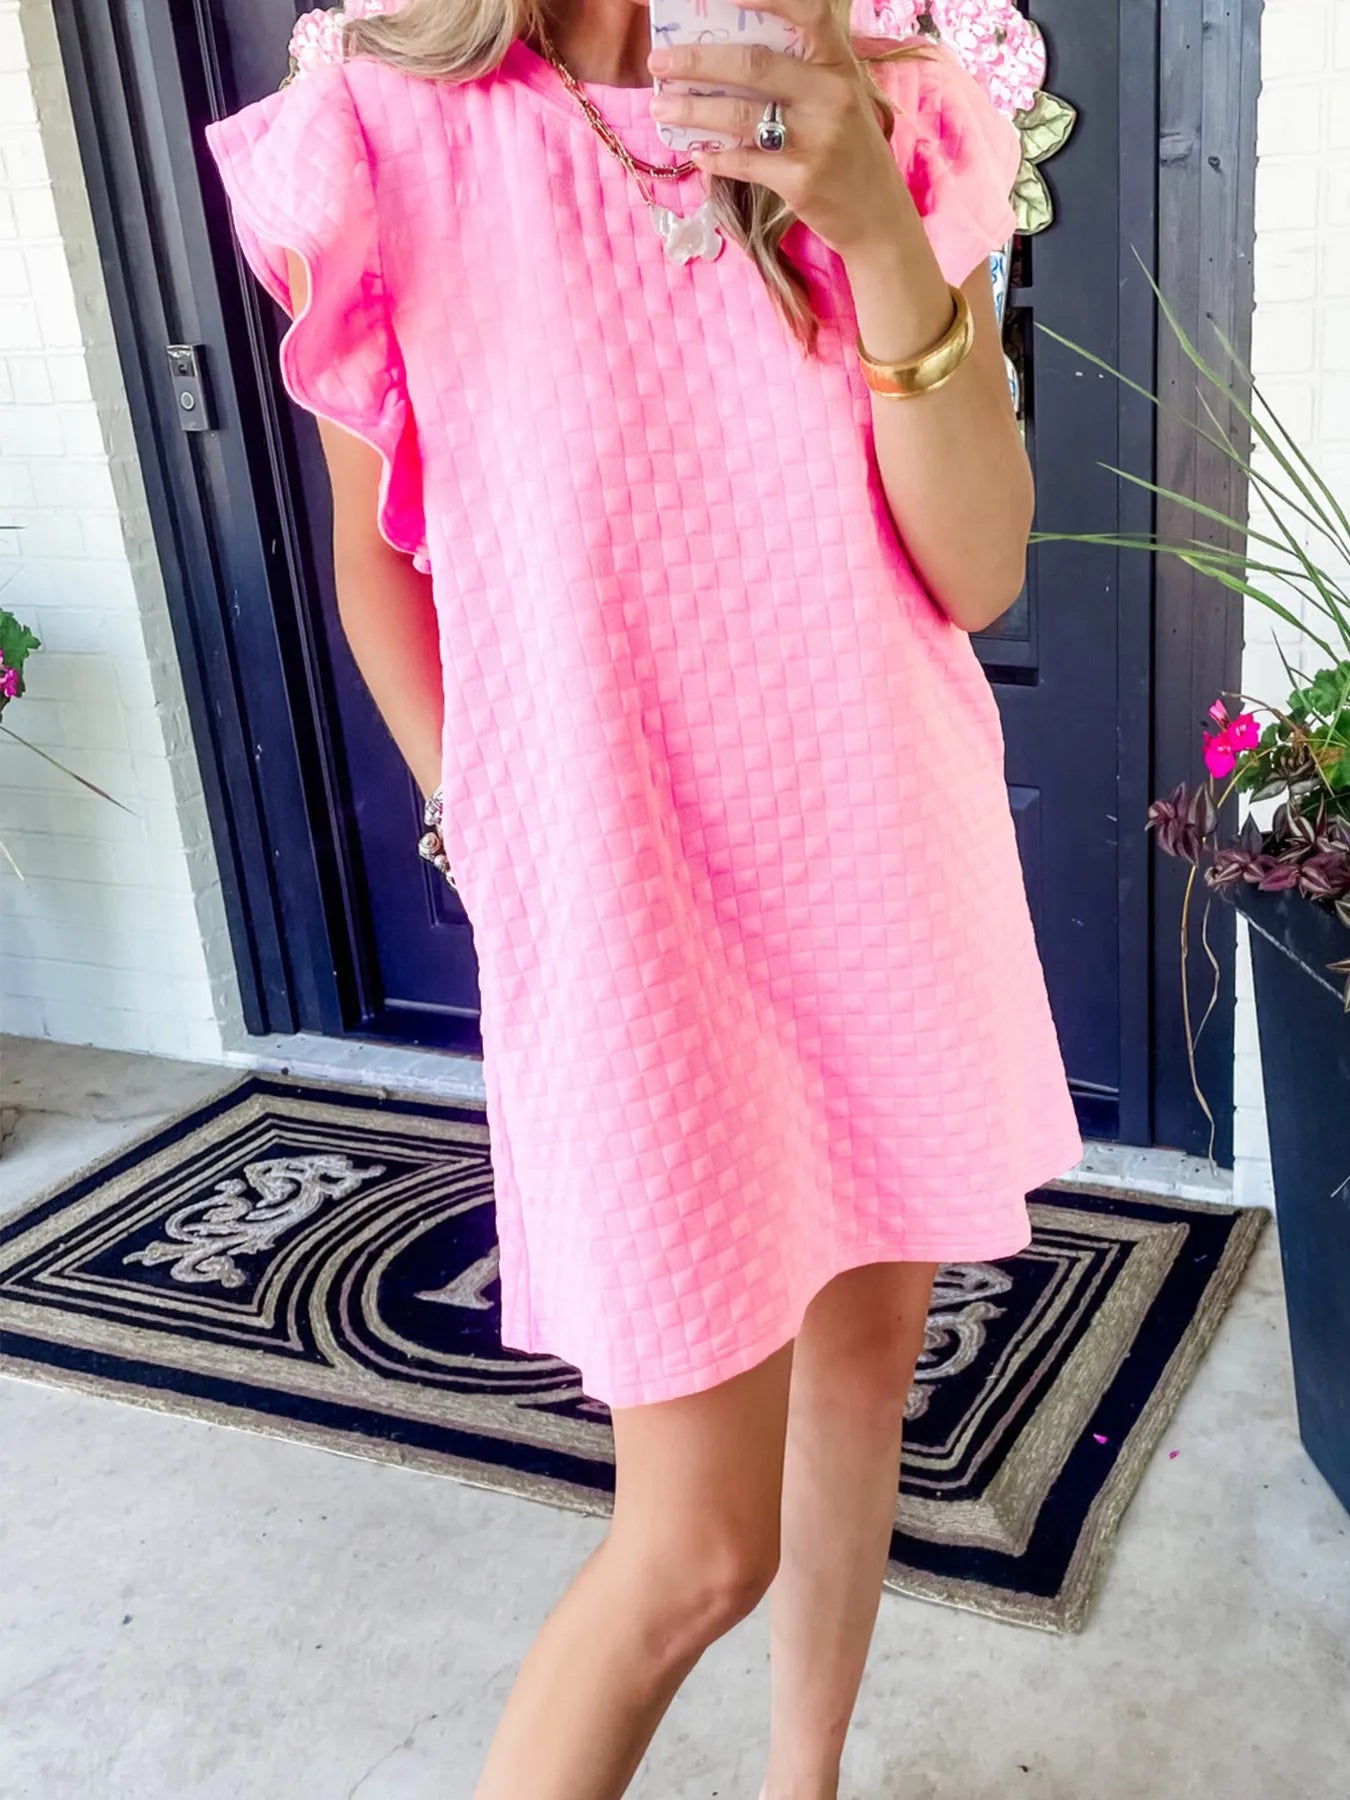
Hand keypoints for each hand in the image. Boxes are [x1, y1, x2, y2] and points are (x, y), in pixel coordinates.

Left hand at [647, 0, 911, 258]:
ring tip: (660, 108)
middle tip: (658, 61)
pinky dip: (714, 157)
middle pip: (753, 66)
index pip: (807, 13)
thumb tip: (731, 59)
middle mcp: (832, 96)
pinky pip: (743, 162)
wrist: (879, 218)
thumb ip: (802, 75)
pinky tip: (696, 153)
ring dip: (691, 111)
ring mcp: (817, 140)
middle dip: (696, 62)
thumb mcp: (840, 101)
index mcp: (841, 67)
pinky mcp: (800, 181)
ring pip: (739, 117)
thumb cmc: (851, 153)